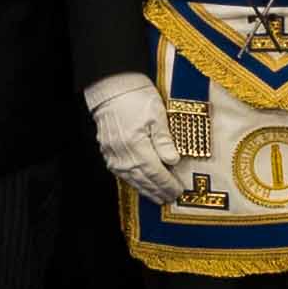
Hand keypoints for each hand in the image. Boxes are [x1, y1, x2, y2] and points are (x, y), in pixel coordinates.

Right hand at [88, 75, 176, 200]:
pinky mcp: (108, 154)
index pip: (157, 174)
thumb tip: (173, 161)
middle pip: (145, 181)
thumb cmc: (136, 98)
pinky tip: (141, 185)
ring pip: (133, 180)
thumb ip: (164, 140)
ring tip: (158, 197)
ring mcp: (114, 158)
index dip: (168, 185)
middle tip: (171, 199)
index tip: (179, 191)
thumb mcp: (157, 115)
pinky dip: (134, 182)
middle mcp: (124, 157)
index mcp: (138, 148)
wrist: (111, 90)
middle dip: (159, 191)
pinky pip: (123, 175)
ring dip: (147, 190)